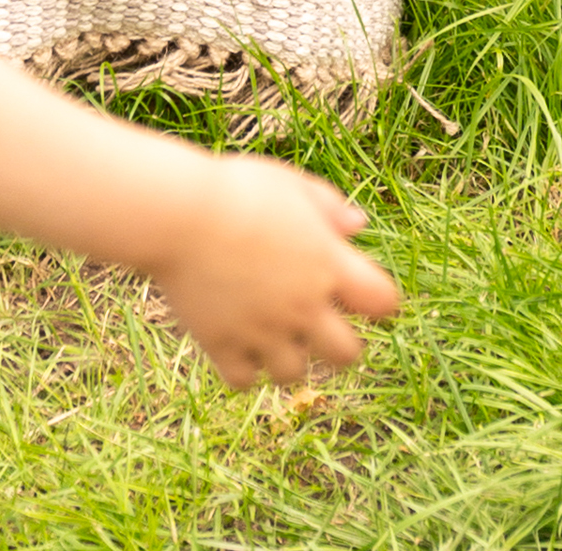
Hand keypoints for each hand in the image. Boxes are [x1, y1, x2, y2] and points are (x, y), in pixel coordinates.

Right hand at [143, 155, 403, 388]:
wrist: (180, 215)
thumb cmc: (238, 188)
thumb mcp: (292, 184)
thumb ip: (328, 206)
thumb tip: (359, 225)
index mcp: (328, 262)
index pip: (381, 301)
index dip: (382, 302)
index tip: (371, 300)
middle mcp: (302, 304)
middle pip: (346, 354)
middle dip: (343, 347)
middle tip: (326, 332)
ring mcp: (262, 330)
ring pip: (294, 374)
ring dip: (290, 359)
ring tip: (277, 336)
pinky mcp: (222, 345)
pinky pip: (243, 379)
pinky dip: (244, 367)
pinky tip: (239, 342)